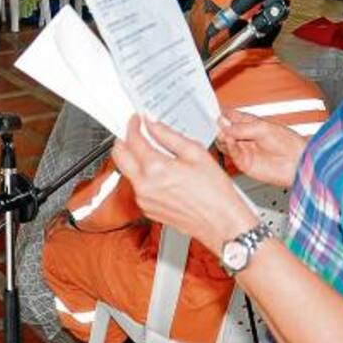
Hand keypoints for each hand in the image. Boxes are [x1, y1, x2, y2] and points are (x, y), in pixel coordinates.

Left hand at [111, 116, 256, 255]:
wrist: (222, 223)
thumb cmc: (215, 193)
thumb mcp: (195, 153)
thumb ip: (169, 135)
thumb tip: (153, 124)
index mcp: (155, 169)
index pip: (133, 140)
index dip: (133, 125)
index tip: (137, 119)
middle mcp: (144, 186)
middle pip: (119, 156)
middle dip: (124, 140)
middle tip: (134, 132)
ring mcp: (144, 200)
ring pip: (127, 172)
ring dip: (134, 158)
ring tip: (153, 151)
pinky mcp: (148, 210)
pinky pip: (138, 187)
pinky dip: (143, 176)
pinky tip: (161, 172)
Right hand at [216, 107, 308, 187]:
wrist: (298, 162)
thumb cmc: (288, 143)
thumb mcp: (263, 128)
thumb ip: (241, 127)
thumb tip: (223, 124)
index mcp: (250, 123)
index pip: (231, 117)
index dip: (222, 115)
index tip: (215, 114)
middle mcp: (245, 136)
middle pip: (224, 130)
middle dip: (220, 127)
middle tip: (220, 125)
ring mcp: (244, 150)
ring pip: (225, 143)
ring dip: (222, 138)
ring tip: (225, 134)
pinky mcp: (244, 163)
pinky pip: (232, 154)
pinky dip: (229, 147)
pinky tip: (230, 141)